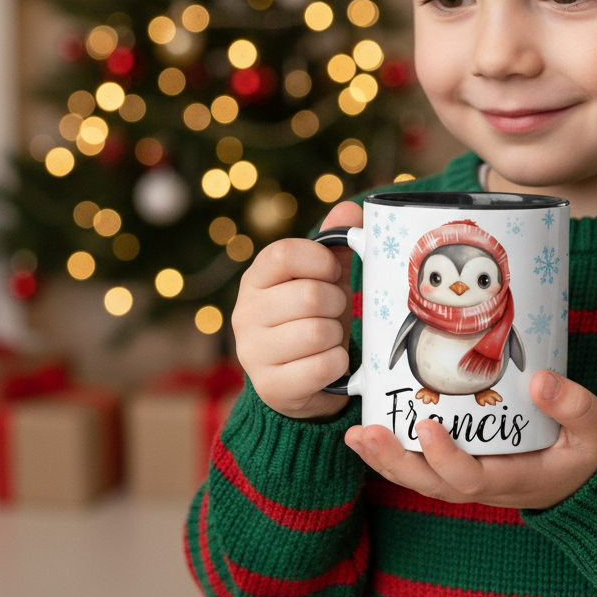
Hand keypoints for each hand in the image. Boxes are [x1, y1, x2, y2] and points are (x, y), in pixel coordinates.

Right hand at [232, 200, 362, 418]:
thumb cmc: (313, 317)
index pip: (283, 253)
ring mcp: (253, 353)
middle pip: (308, 296)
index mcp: (256, 279)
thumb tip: (351, 209)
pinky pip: (322, 367)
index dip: (320, 261)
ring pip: (316, 333)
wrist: (300, 380)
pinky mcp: (270, 387)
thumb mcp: (324, 278)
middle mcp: (245, 314)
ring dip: (336, 336)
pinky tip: (330, 363)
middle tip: (334, 312)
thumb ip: (336, 244)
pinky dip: (337, 363)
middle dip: (336, 304)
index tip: (332, 273)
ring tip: (330, 338)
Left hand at [344, 370, 596, 509]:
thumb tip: (541, 381)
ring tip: (356, 433)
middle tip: (365, 433)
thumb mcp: (596, 429)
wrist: (592, 478)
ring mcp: (469, 478)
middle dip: (394, 461)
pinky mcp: (462, 465)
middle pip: (429, 483)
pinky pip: (422, 465)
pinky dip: (394, 452)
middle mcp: (482, 484)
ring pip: (419, 477)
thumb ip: (575, 406)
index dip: (445, 458)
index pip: (468, 478)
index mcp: (512, 479)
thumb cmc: (591, 451)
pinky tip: (370, 431)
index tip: (428, 426)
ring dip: (385, 458)